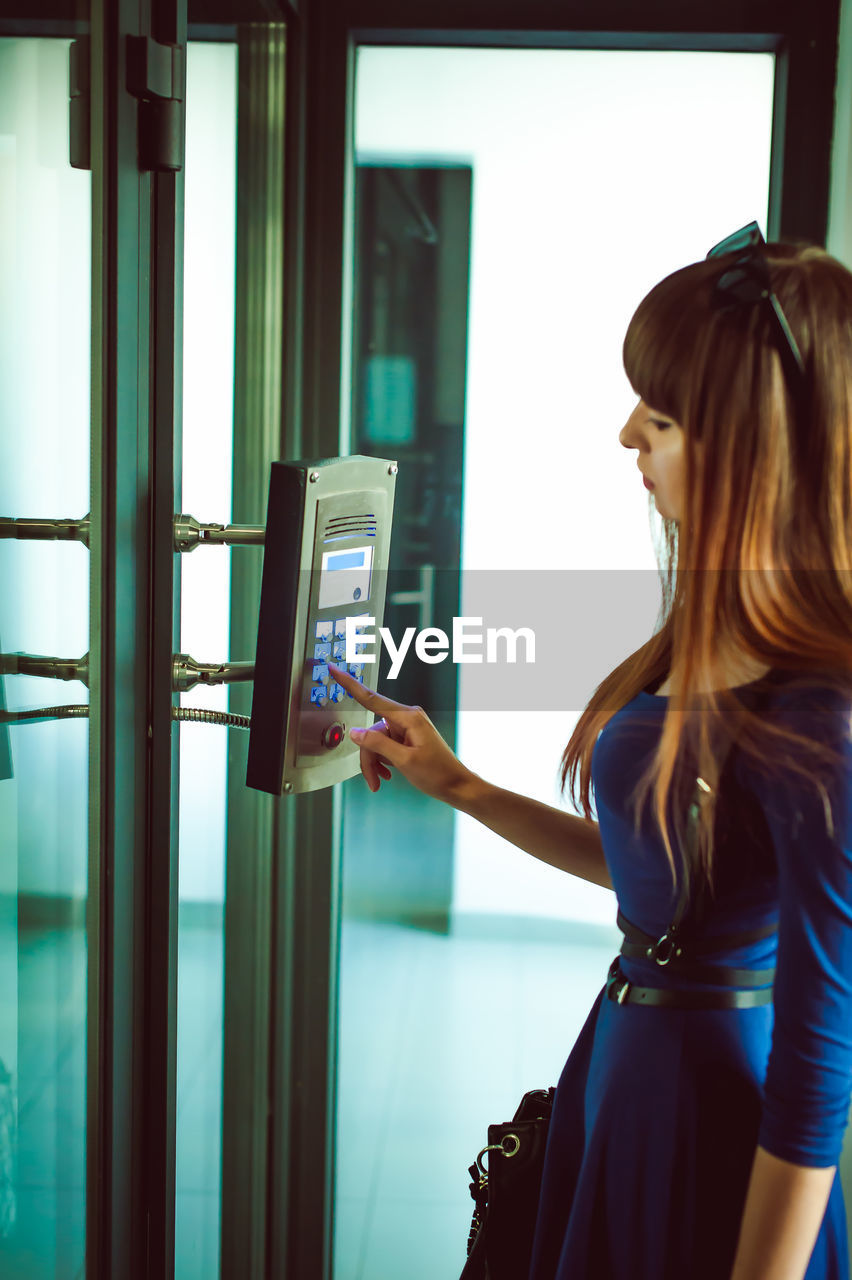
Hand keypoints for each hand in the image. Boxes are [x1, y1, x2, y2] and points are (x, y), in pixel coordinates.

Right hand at [327, 662, 473, 800]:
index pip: (371, 698)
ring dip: (375, 763)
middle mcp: (407, 718)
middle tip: (373, 779)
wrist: (456, 786)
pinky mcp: (407, 737)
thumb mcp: (404, 760)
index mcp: (408, 717)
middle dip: (369, 756)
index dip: (350, 684)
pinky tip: (388, 774)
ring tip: (381, 781)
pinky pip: (384, 745)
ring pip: (376, 741)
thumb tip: (355, 733)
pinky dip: (382, 761)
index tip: (335, 670)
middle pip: (371, 732)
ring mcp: (407, 727)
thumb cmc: (438, 773)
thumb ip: (377, 744)